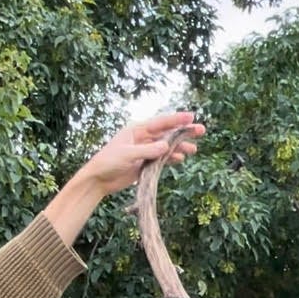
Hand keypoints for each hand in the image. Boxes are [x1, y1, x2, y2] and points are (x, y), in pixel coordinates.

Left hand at [78, 111, 204, 196]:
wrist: (98, 180)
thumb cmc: (108, 162)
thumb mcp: (127, 154)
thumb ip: (147, 150)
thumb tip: (166, 146)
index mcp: (136, 130)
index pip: (160, 122)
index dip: (177, 119)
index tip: (191, 117)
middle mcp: (142, 138)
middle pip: (166, 133)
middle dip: (183, 133)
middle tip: (200, 131)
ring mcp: (144, 151)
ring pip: (166, 147)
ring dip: (179, 148)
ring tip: (193, 150)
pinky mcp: (144, 163)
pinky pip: (161, 159)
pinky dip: (170, 159)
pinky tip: (180, 159)